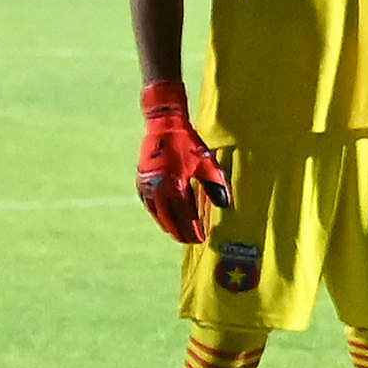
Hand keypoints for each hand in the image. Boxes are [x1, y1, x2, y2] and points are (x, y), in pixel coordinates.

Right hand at [134, 78, 230, 247]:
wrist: (164, 126)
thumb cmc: (189, 144)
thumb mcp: (207, 164)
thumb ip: (216, 185)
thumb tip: (226, 205)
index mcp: (175, 186)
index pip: (185, 216)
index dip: (193, 229)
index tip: (201, 239)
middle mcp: (158, 189)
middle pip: (170, 220)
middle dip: (181, 232)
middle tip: (191, 242)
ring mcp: (147, 186)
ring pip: (158, 214)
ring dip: (169, 226)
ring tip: (179, 235)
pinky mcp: (141, 182)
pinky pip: (149, 205)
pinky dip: (158, 215)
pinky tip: (165, 220)